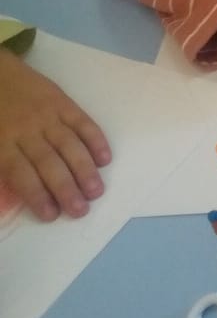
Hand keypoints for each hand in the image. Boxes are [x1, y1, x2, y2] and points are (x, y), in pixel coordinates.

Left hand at [0, 49, 110, 220]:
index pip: (22, 174)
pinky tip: (105, 158)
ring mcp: (48, 116)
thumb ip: (1, 164)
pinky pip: (83, 122)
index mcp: (2, 143)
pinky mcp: (64, 103)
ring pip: (69, 145)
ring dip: (84, 169)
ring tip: (97, 191)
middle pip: (49, 163)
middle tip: (81, 210)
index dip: (38, 195)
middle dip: (66, 188)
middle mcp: (27, 131)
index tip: (52, 215)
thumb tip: (19, 191)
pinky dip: (95, 139)